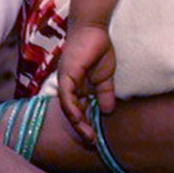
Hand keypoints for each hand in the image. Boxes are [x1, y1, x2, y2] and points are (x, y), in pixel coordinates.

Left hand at [57, 24, 115, 142]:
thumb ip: (105, 93)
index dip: (85, 125)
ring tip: (88, 136)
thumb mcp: (105, 77)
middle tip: (91, 143)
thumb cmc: (97, 49)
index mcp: (77, 87)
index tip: (95, 139)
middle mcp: (68, 86)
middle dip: (81, 129)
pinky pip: (67, 95)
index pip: (78, 111)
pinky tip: (79, 119)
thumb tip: (108, 111)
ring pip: (68, 108)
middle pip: (71, 113)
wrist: (94, 29)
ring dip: (77, 124)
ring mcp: (65, 80)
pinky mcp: (66, 74)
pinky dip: (72, 108)